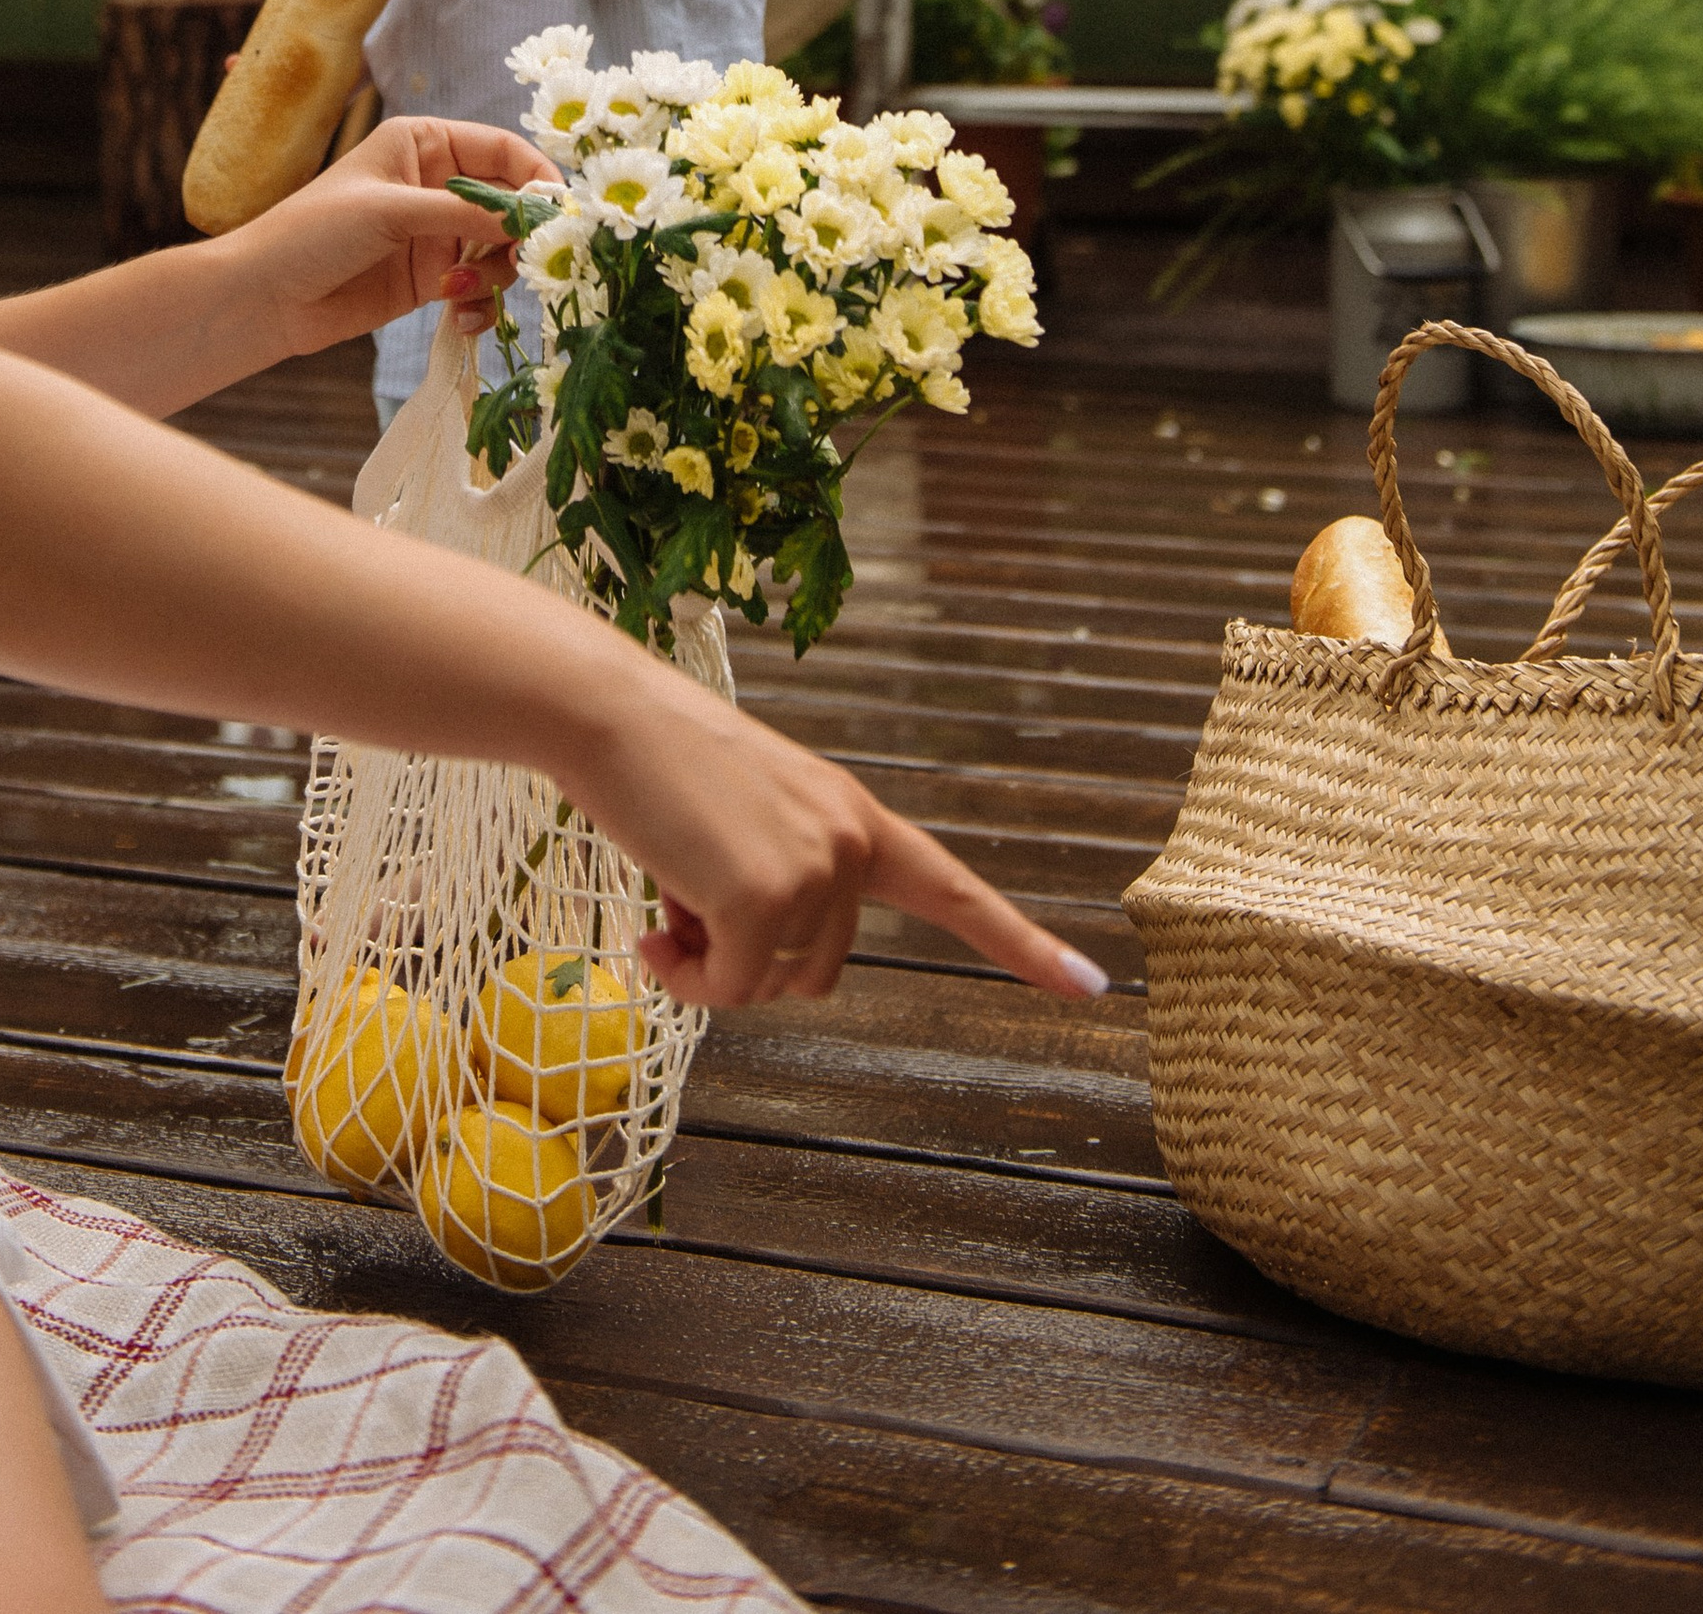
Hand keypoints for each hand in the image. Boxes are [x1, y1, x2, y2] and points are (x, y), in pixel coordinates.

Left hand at [219, 115, 555, 360]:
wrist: (266, 297)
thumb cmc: (314, 232)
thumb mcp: (390, 210)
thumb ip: (462, 210)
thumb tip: (528, 214)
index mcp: (424, 143)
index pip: (502, 150)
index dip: (536, 176)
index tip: (559, 211)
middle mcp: (436, 184)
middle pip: (510, 202)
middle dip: (521, 233)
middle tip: (523, 261)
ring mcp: (435, 233)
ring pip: (501, 248)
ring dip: (497, 272)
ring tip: (465, 288)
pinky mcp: (431, 277)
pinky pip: (480, 284)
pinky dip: (481, 300)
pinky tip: (461, 315)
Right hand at [564, 663, 1109, 1008]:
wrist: (608, 713)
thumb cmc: (660, 767)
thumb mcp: (747, 820)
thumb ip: (783, 883)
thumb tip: (758, 976)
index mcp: (856, 816)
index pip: (955, 888)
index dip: (1022, 944)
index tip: (1095, 985)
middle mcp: (852, 842)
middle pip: (818, 973)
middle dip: (746, 960)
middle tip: (689, 898)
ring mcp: (815, 869)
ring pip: (769, 986)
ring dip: (710, 966)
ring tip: (671, 892)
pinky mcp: (763, 898)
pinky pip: (726, 988)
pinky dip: (682, 975)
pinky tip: (650, 926)